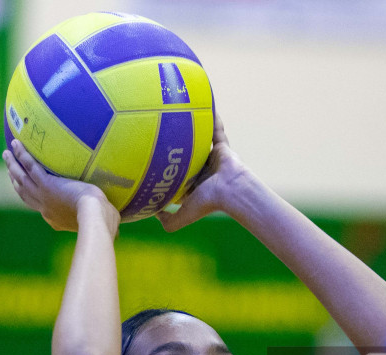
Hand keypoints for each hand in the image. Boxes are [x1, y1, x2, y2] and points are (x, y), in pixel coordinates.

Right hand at [4, 140, 119, 234]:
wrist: (94, 218)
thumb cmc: (103, 223)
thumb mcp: (103, 224)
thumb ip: (106, 224)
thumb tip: (118, 233)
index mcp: (55, 218)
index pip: (41, 207)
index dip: (33, 198)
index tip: (31, 191)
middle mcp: (45, 208)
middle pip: (25, 192)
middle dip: (16, 181)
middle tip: (10, 171)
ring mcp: (43, 195)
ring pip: (22, 178)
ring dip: (12, 166)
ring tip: (7, 154)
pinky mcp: (46, 184)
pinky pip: (31, 166)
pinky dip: (22, 155)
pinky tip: (16, 143)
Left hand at [158, 115, 252, 232]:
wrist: (232, 192)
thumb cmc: (209, 203)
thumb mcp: (184, 216)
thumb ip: (169, 221)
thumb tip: (153, 213)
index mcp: (193, 185)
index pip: (177, 174)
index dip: (167, 167)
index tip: (153, 157)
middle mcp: (202, 170)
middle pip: (186, 155)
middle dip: (177, 146)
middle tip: (162, 132)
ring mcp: (213, 158)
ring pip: (200, 141)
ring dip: (193, 129)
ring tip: (180, 114)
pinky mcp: (223, 147)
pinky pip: (216, 129)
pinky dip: (212, 119)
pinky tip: (203, 103)